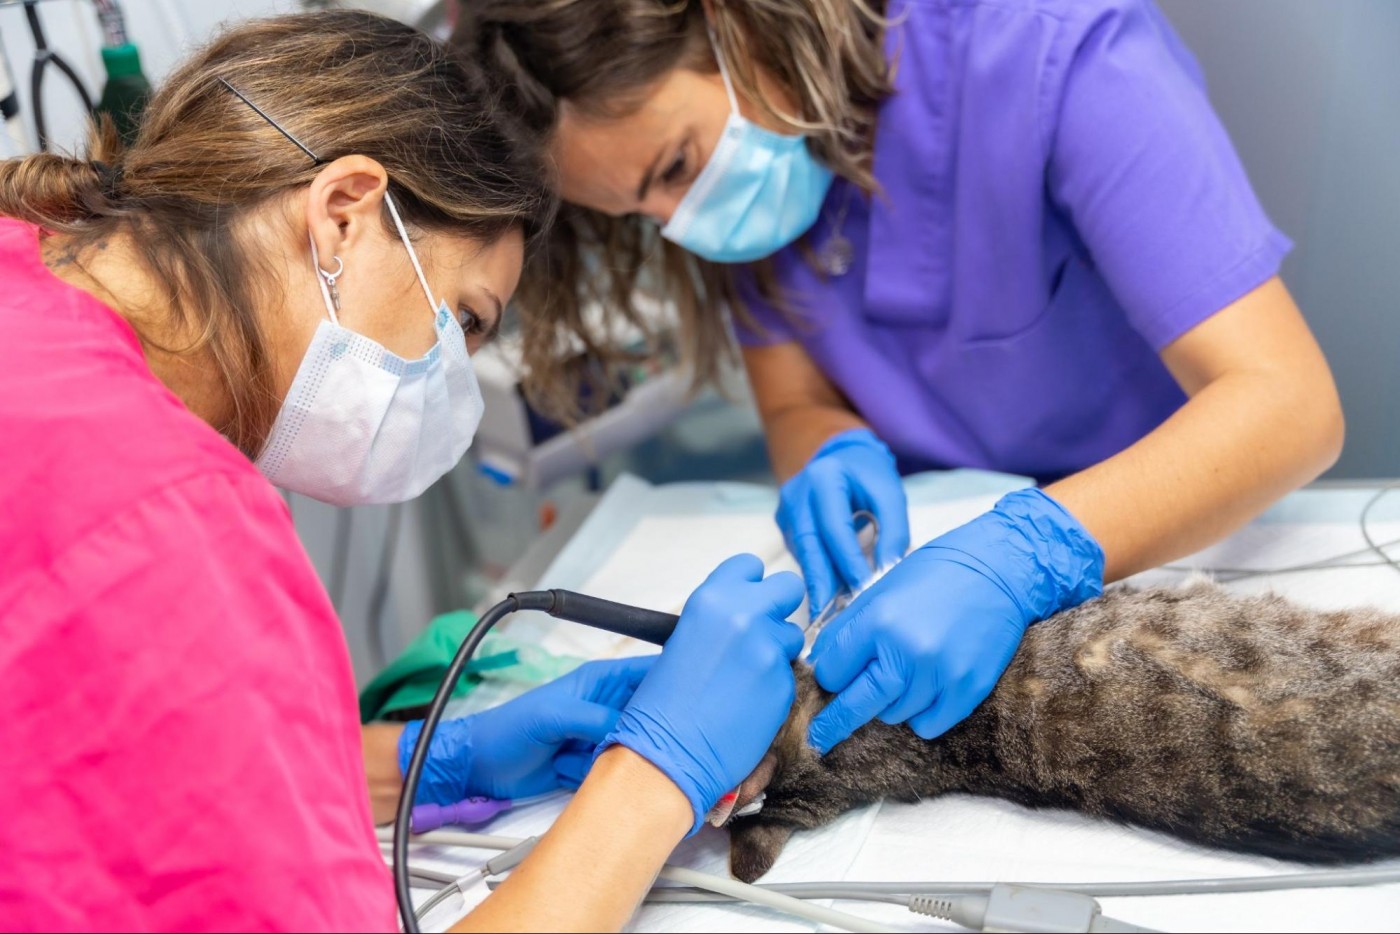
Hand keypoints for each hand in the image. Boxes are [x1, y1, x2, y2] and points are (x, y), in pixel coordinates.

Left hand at [398, 655, 654, 804]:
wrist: (478, 769)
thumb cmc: (507, 730)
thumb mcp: (551, 716)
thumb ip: (593, 717)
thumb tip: (631, 729)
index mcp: (600, 682)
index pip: (649, 673)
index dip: (676, 682)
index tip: (701, 697)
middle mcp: (607, 707)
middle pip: (652, 716)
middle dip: (665, 731)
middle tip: (679, 746)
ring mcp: (602, 738)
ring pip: (640, 747)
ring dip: (639, 760)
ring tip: (626, 765)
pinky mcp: (594, 766)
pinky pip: (620, 772)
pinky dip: (617, 780)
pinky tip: (602, 779)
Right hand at [603, 553, 805, 833]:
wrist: (666, 755)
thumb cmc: (662, 703)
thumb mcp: (684, 640)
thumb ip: (719, 620)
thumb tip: (742, 615)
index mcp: (712, 599)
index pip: (750, 565)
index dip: (751, 585)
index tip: (747, 601)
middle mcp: (745, 616)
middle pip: (788, 587)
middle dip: (779, 607)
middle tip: (762, 632)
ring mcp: (769, 650)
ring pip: (793, 636)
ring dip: (778, 651)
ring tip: (748, 678)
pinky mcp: (784, 685)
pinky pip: (791, 674)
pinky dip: (776, 685)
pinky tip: (750, 702)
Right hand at [776, 428, 910, 616]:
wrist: (839, 454)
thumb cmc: (868, 474)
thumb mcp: (890, 494)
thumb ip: (892, 531)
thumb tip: (887, 573)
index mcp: (823, 479)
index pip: (834, 528)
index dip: (848, 562)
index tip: (862, 590)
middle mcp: (797, 495)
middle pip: (809, 547)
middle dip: (822, 585)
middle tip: (830, 619)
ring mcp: (786, 511)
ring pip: (804, 555)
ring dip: (819, 584)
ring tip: (831, 616)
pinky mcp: (785, 526)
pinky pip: (803, 554)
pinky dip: (818, 575)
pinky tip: (829, 597)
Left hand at [807, 489, 1103, 752]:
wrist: (999, 570)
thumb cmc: (935, 574)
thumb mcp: (881, 590)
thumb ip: (849, 630)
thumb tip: (821, 667)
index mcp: (878, 621)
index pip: (831, 671)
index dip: (829, 675)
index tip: (832, 677)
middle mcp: (906, 651)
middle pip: (855, 705)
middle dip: (832, 723)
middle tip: (818, 738)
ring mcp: (939, 675)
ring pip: (891, 716)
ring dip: (889, 704)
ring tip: (906, 673)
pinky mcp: (967, 691)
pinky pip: (926, 725)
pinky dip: (921, 715)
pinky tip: (927, 689)